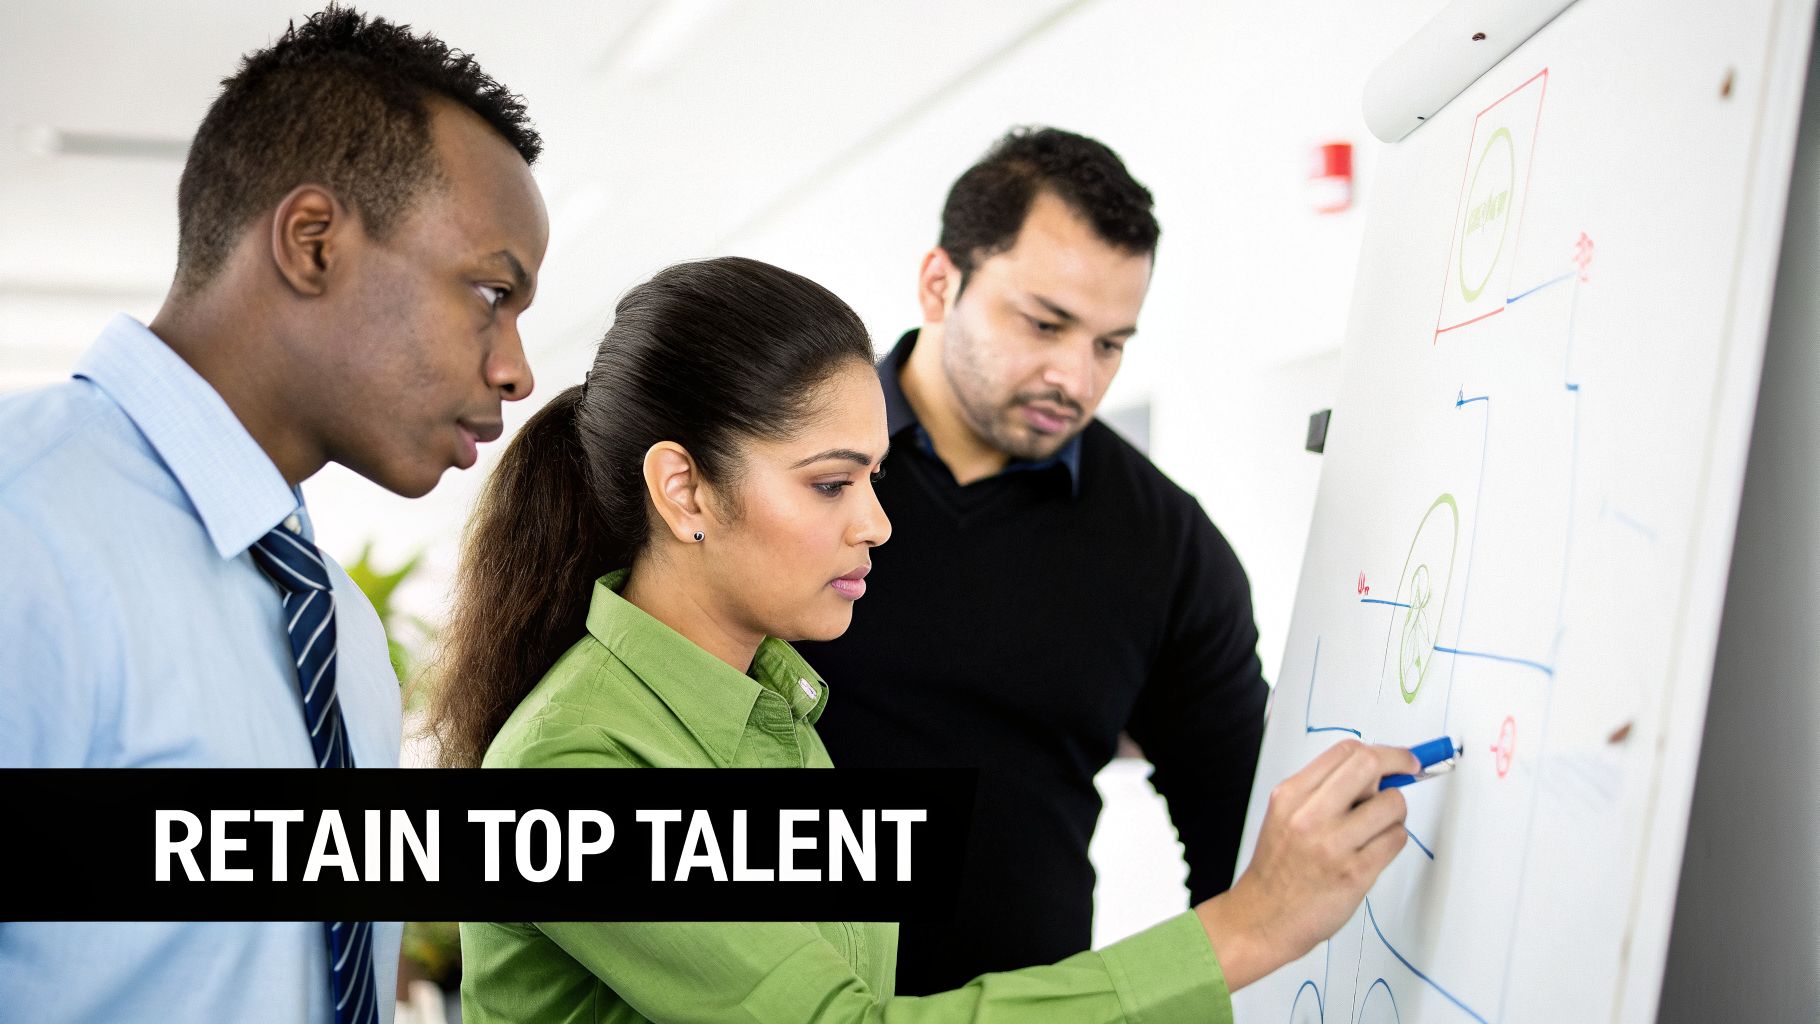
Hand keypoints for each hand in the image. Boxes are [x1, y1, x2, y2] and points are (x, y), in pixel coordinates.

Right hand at [1195, 740, 1417, 989]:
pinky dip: (1393, 840)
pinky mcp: (1354, 873)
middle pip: (1370, 765)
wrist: (1263, 916)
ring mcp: (1332, 844)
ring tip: (1377, 827)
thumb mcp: (1286, 814)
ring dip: (1395, 813)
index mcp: (1291, 794)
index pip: (1346, 751)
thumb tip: (1377, 771)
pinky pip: (1396, 839)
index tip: (1399, 760)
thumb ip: (1324, 790)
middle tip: (1407, 774)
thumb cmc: (1280, 867)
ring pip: (1392, 804)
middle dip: (1399, 765)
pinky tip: (1374, 850)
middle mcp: (1309, 815)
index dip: (1382, 751)